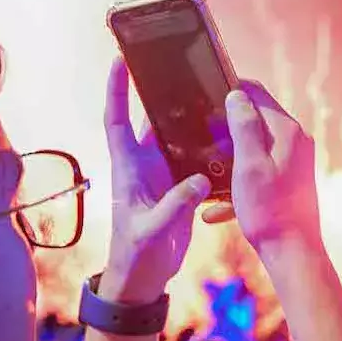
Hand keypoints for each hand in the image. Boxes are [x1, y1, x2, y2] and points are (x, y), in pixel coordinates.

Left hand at [99, 58, 211, 304]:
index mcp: (127, 168)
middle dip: (163, 94)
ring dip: (190, 121)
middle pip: (151, 120)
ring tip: (211, 96)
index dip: (115, 90)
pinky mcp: (178, 187)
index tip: (120, 60)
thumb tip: (197, 179)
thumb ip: (174, 205)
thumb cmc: (135, 256)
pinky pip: (193, 159)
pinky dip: (206, 148)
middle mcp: (142, 165)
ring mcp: (161, 175)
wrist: (142, 281)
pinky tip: (226, 137)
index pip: (115, 120)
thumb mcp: (152, 230)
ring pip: (175, 138)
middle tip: (182, 67)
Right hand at [222, 82, 320, 248]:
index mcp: (286, 131)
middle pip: (256, 118)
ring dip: (230, 156)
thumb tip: (236, 95)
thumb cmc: (268, 210)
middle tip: (199, 131)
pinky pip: (260, 170)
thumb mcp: (248, 165)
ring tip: (206, 166)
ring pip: (255, 146)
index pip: (257, 93)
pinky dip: (239, 182)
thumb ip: (243, 127)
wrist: (292, 252)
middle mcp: (295, 140)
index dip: (231, 89)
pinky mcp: (290, 179)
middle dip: (227, 124)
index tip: (206, 93)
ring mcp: (295, 160)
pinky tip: (216, 208)